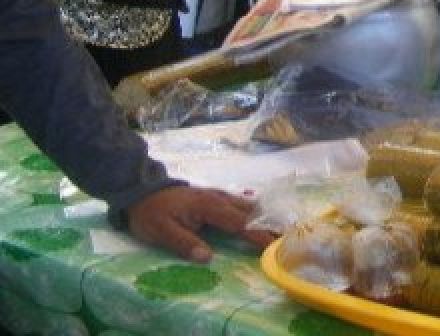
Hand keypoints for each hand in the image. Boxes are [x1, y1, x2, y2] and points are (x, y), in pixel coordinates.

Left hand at [126, 186, 272, 262]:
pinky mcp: (216, 196)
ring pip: (249, 205)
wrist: (141, 190)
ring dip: (266, 216)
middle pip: (250, 213)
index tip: (273, 246)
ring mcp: (219, 195)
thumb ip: (184, 243)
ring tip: (283, 227)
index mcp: (209, 207)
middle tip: (289, 238)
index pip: (239, 223)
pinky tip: (264, 214)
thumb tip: (207, 258)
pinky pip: (241, 203)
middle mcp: (219, 198)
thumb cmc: (151, 213)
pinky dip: (256, 210)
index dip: (257, 235)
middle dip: (270, 224)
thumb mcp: (161, 231)